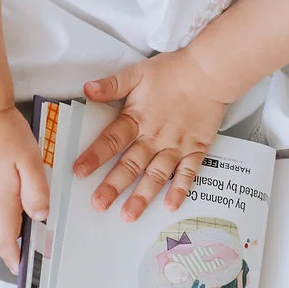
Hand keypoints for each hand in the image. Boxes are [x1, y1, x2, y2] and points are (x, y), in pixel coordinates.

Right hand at [0, 106, 50, 272]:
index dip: (12, 257)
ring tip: (10, 174)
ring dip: (1, 202)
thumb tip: (40, 217)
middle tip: (25, 190)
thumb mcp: (31, 162)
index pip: (4, 241)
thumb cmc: (6, 134)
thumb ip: (37, 193)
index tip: (18, 267)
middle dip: (14, 218)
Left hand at [75, 50, 231, 220]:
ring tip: (129, 215)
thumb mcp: (137, 73)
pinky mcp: (196, 149)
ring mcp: (176, 146)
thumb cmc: (173, 72)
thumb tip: (87, 89)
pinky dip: (180, 190)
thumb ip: (112, 84)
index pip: (111, 140)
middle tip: (99, 204)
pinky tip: (170, 206)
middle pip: (131, 164)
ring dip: (142, 196)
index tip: (78, 171)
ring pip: (156, 175)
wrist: (210, 72)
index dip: (94, 156)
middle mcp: (155, 136)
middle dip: (113, 186)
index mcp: (137, 119)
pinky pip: (188, 173)